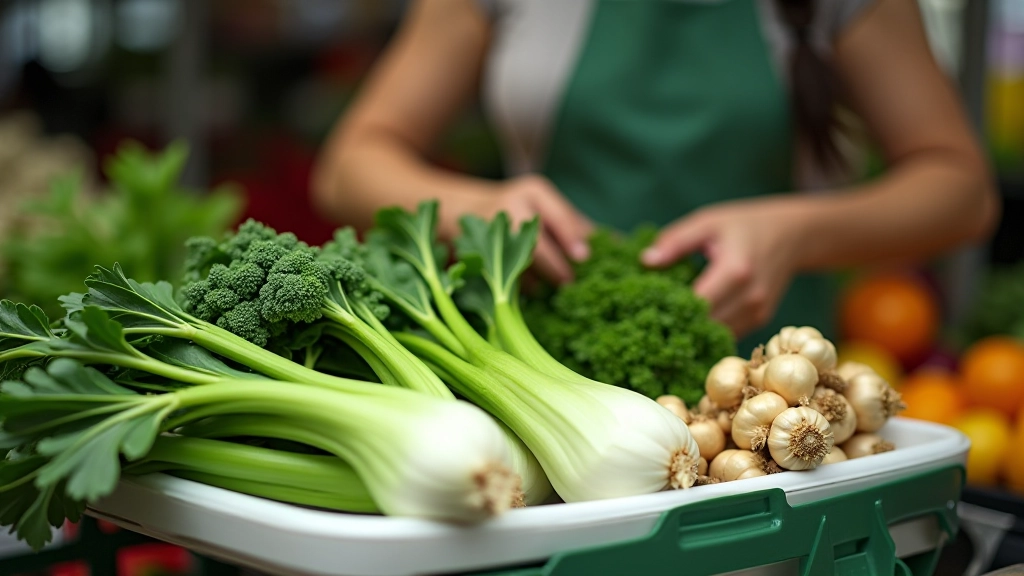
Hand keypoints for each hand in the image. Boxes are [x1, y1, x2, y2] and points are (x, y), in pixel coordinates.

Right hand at [447, 174, 593, 283]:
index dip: (572, 238)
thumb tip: (610, 243)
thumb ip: (569, 221)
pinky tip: (531, 289)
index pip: (558, 216)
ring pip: (520, 263)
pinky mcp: (473, 251)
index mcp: (533, 192)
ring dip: (539, 280)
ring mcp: (488, 229)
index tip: (584, 258)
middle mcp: (510, 206)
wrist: (456, 208)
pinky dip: (520, 285)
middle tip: (569, 283)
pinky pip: (502, 273)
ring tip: (552, 289)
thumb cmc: (513, 208)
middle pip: (537, 243)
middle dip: (556, 267)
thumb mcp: (541, 204)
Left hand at [641, 198, 808, 337]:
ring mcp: (758, 312)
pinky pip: (730, 335)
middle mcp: (750, 297)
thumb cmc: (745, 225)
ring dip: (694, 334)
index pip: (697, 305)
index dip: (671, 311)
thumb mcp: (708, 222)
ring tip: (667, 326)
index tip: (645, 309)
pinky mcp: (761, 320)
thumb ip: (676, 241)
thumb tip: (646, 261)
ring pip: (718, 336)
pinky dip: (710, 334)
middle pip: (707, 326)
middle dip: (678, 326)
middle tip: (649, 323)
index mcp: (735, 270)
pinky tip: (690, 325)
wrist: (794, 234)